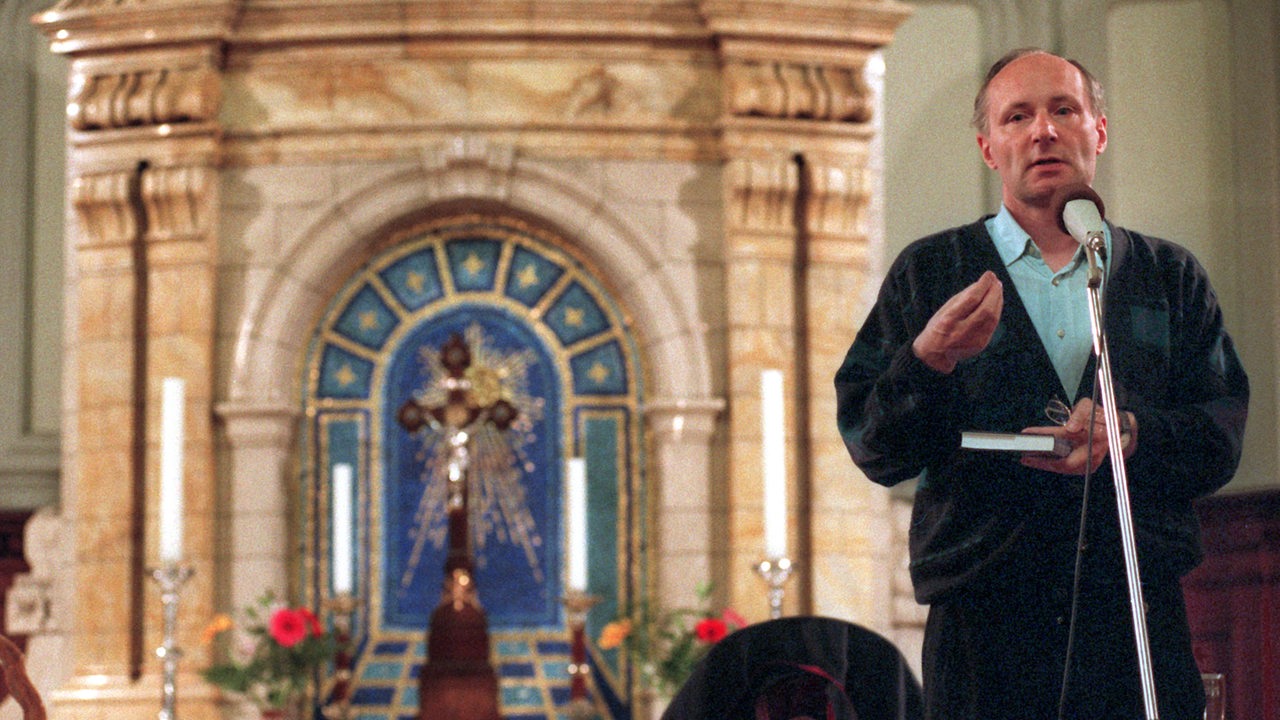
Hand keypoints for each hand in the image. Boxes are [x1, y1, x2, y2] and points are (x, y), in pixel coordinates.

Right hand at [912, 271, 1003, 372]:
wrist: (936, 354)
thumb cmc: (939, 327)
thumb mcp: (945, 310)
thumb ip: (963, 297)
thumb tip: (982, 283)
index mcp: (949, 320)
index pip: (971, 299)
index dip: (983, 285)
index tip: (988, 275)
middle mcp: (962, 331)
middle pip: (986, 309)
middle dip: (994, 293)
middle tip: (996, 282)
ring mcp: (973, 340)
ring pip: (993, 317)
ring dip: (998, 301)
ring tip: (997, 289)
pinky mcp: (981, 344)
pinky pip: (993, 325)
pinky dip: (996, 311)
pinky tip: (996, 303)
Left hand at [1020, 398, 1135, 474]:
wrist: (1121, 430)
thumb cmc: (1104, 416)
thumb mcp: (1090, 407)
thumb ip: (1080, 414)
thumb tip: (1070, 428)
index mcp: (1094, 438)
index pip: (1063, 438)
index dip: (1044, 438)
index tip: (1028, 435)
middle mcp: (1093, 454)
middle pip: (1063, 463)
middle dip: (1042, 461)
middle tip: (1023, 457)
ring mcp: (1091, 463)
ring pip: (1064, 467)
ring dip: (1046, 464)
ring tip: (1028, 459)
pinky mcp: (1088, 466)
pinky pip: (1067, 467)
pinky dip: (1054, 463)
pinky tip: (1041, 459)